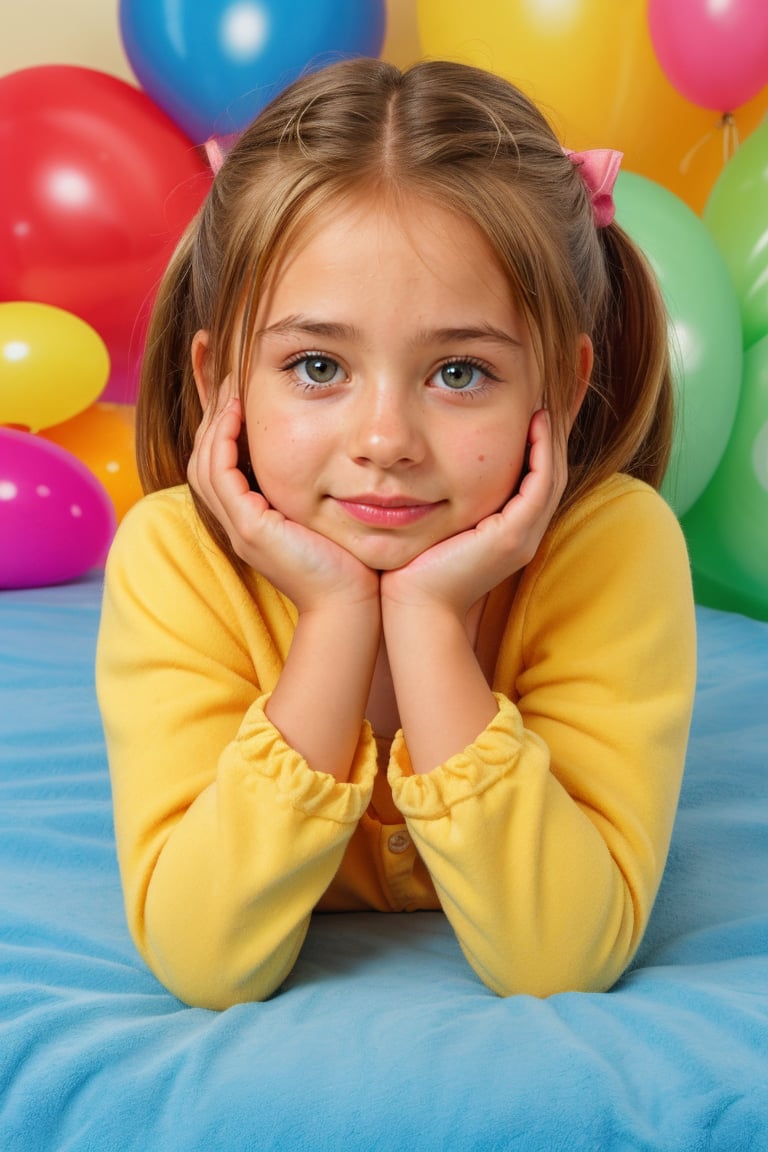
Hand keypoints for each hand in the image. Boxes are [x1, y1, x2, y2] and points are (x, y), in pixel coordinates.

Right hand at [188, 387, 378, 612]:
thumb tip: (335, 457)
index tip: (237, 391)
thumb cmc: (348, 563)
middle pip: (201, 460)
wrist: (350, 603)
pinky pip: (220, 475)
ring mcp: (239, 528)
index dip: (221, 428)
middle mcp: (237, 524)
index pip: (219, 466)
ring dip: (213, 422)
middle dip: (210, 417)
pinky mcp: (250, 529)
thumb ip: (317, 489)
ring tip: (230, 388)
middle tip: (225, 380)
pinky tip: (236, 413)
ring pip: (204, 464)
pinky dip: (223, 441)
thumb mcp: (324, 516)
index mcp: (250, 521)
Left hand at [380, 409, 565, 619]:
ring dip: (550, 439)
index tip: (530, 411)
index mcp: (510, 534)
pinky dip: (541, 453)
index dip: (538, 447)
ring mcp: (523, 537)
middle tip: (544, 400)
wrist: (415, 607)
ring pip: (552, 477)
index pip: (535, 482)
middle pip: (551, 475)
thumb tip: (428, 471)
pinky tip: (535, 424)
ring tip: (542, 406)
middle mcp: (524, 535)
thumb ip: (447, 501)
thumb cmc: (416, 570)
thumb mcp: (438, 525)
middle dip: (551, 438)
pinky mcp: (512, 535)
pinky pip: (539, 485)